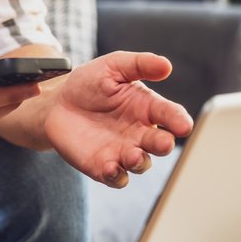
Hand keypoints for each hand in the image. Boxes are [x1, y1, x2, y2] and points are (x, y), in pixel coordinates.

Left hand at [38, 51, 192, 187]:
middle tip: (163, 143)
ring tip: (133, 155)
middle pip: (160, 143)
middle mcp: (140, 133)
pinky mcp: (104, 166)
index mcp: (148, 108)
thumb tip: (166, 65)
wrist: (57, 103)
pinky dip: (116, 176)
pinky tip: (111, 168)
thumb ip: (140, 64)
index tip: (183, 125)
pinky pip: (117, 177)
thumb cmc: (90, 84)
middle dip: (164, 145)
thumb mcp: (113, 66)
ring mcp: (123, 151)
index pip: (170, 115)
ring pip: (141, 163)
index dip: (178, 120)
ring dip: (140, 162)